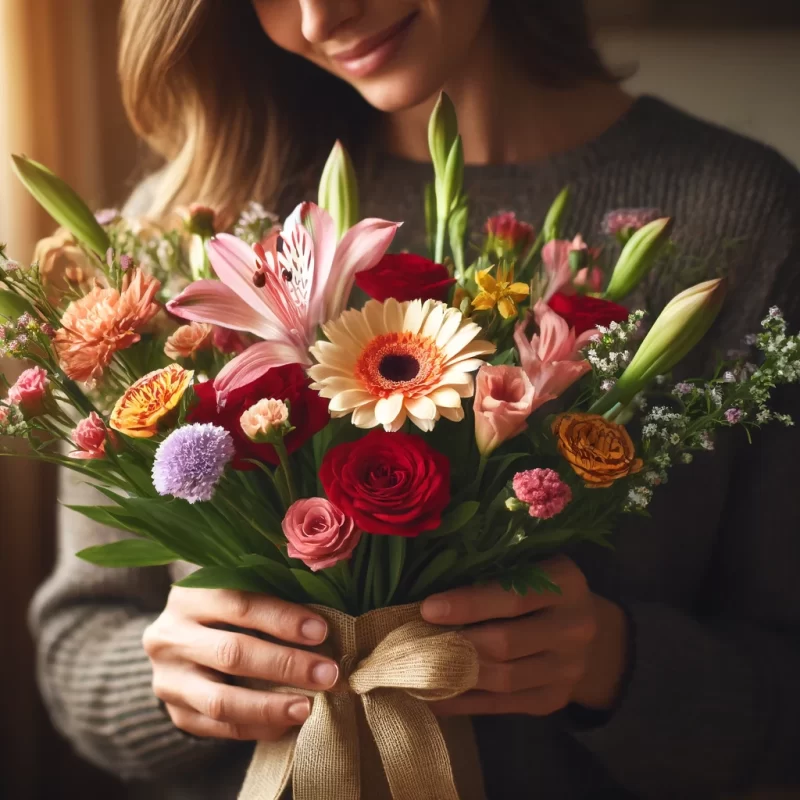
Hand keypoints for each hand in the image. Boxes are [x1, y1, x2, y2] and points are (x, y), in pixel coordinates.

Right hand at [144, 587, 338, 740]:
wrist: (177, 640)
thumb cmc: (226, 607)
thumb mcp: (239, 589)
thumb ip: (273, 596)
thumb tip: (330, 614)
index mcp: (191, 595)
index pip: (240, 603)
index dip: (283, 619)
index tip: (322, 632)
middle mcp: (170, 635)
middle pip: (232, 653)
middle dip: (286, 665)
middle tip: (328, 674)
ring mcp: (168, 678)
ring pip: (221, 700)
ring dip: (271, 706)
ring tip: (308, 707)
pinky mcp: (175, 712)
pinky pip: (218, 728)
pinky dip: (257, 727)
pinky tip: (286, 724)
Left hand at [420, 556, 627, 716]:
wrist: (591, 632)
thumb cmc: (543, 590)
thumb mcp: (531, 568)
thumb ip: (493, 576)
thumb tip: (430, 593)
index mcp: (565, 583)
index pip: (513, 597)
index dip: (469, 605)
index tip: (428, 609)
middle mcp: (574, 627)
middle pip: (506, 643)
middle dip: (455, 643)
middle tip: (415, 642)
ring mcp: (567, 669)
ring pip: (503, 679)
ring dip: (455, 676)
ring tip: (416, 669)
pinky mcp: (553, 700)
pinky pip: (501, 705)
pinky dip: (464, 702)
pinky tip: (433, 696)